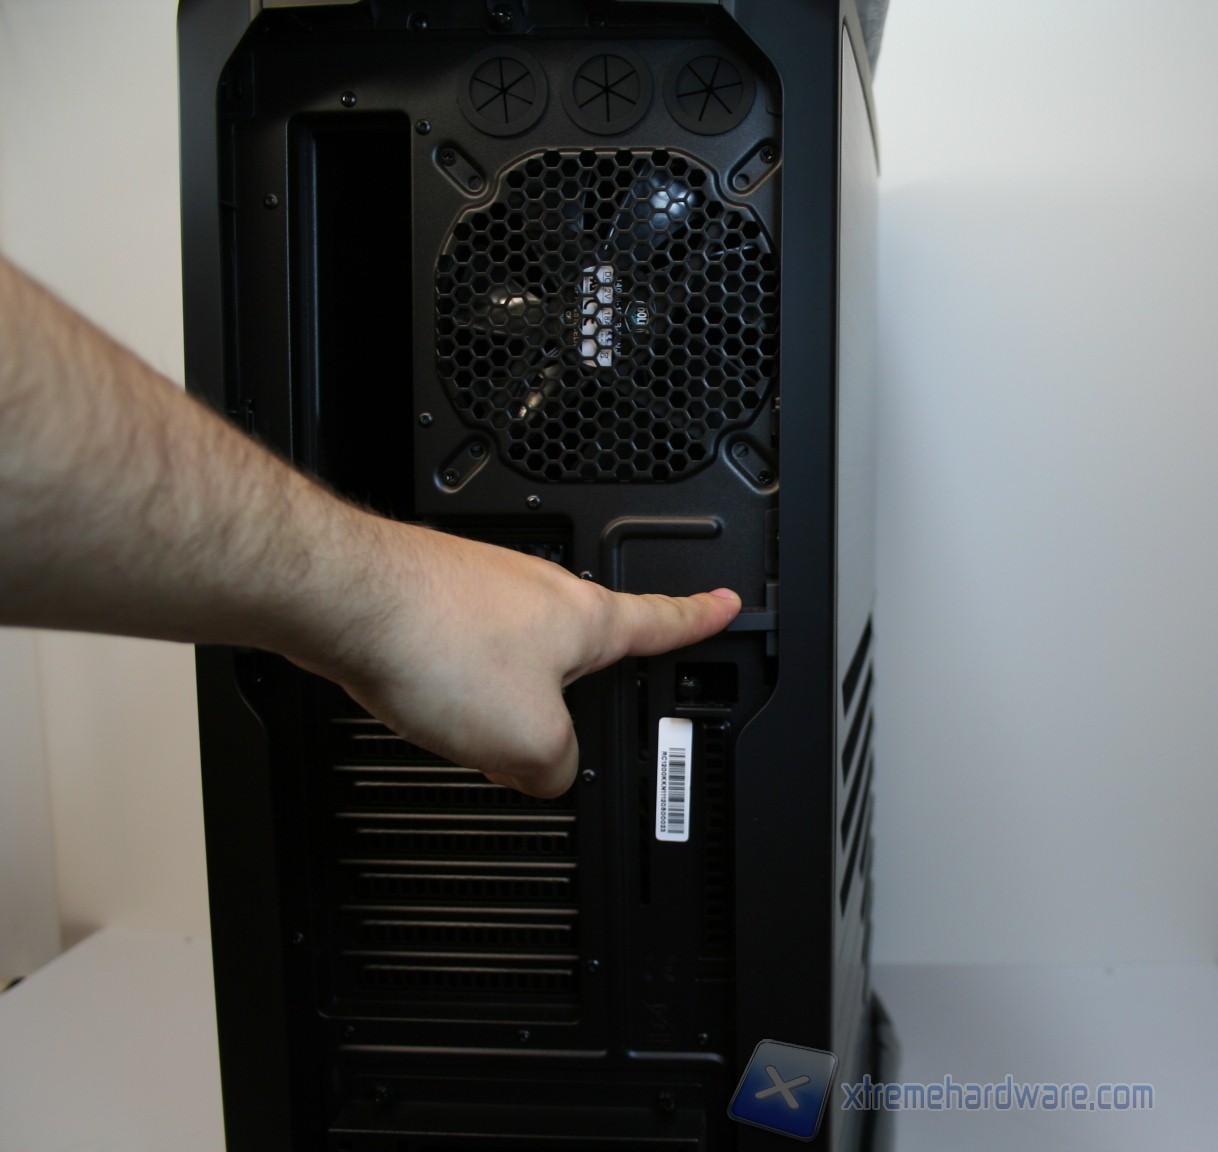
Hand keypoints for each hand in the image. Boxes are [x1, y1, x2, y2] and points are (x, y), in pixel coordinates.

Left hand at [300, 519, 740, 798]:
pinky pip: (465, 651)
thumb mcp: (527, 741)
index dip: (700, 618)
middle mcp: (539, 592)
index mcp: (583, 619)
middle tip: (568, 721)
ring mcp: (485, 589)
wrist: (345, 599)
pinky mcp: (437, 597)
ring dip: (507, 693)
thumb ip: (556, 769)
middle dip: (575, 688)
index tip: (723, 605)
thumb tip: (548, 773)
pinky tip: (434, 706)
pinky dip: (458, 684)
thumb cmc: (436, 643)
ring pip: (516, 654)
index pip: (662, 619)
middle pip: (579, 644)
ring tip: (479, 728)